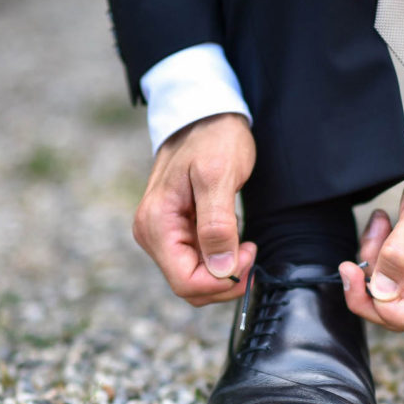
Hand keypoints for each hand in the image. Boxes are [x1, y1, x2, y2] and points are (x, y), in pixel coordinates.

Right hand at [133, 113, 256, 305]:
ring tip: (243, 241)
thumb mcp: (218, 176)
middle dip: (225, 279)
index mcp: (156, 225)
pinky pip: (198, 263)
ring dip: (224, 271)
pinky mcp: (176, 233)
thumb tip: (220, 269)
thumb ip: (217, 225)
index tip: (247, 254)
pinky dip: (220, 260)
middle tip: (250, 250)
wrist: (205, 116)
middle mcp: (152, 235)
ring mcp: (163, 235)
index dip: (221, 281)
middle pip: (190, 287)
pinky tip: (233, 238)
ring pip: (195, 279)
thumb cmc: (212, 139)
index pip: (186, 282)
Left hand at [338, 112, 403, 337]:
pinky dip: (381, 253)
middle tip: (357, 255)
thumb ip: (400, 255)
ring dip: (375, 264)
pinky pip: (394, 272)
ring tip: (378, 227)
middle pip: (402, 313)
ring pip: (393, 293)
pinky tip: (382, 226)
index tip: (361, 281)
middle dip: (373, 286)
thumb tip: (380, 293)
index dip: (386, 310)